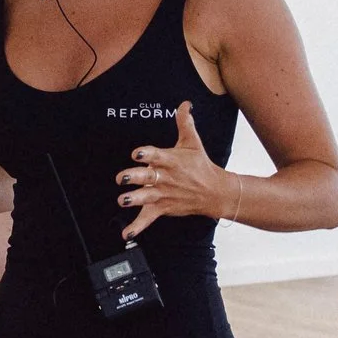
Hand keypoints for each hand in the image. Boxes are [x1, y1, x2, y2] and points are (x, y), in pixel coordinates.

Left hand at [118, 101, 226, 239]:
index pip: (157, 155)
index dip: (146, 154)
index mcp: (171, 160)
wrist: (215, 192)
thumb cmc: (201, 166)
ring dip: (133, 199)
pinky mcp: (163, 207)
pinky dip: (137, 227)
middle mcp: (165, 177)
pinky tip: (126, 233)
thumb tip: (184, 104)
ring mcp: (163, 194)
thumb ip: (185, 123)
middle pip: (147, 177)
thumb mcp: (193, 143)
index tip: (137, 153)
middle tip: (121, 177)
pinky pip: (148, 218)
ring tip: (123, 200)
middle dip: (134, 177)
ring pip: (146, 197)